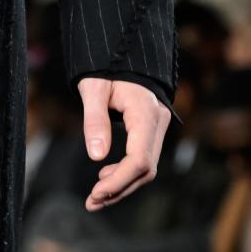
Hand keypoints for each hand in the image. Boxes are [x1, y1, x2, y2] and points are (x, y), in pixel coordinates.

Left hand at [78, 78, 170, 211]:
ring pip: (146, 167)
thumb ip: (95, 119)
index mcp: (146, 112)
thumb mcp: (94, 88)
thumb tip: (96, 156)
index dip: (119, 181)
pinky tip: (105, 177)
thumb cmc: (106, 66)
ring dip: (122, 184)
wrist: (122, 49)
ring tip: (96, 196)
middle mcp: (158, 122)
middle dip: (119, 189)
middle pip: (146, 169)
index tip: (96, 193)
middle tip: (92, 202)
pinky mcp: (152, 129)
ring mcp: (158, 126)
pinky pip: (143, 157)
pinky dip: (126, 172)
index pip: (140, 159)